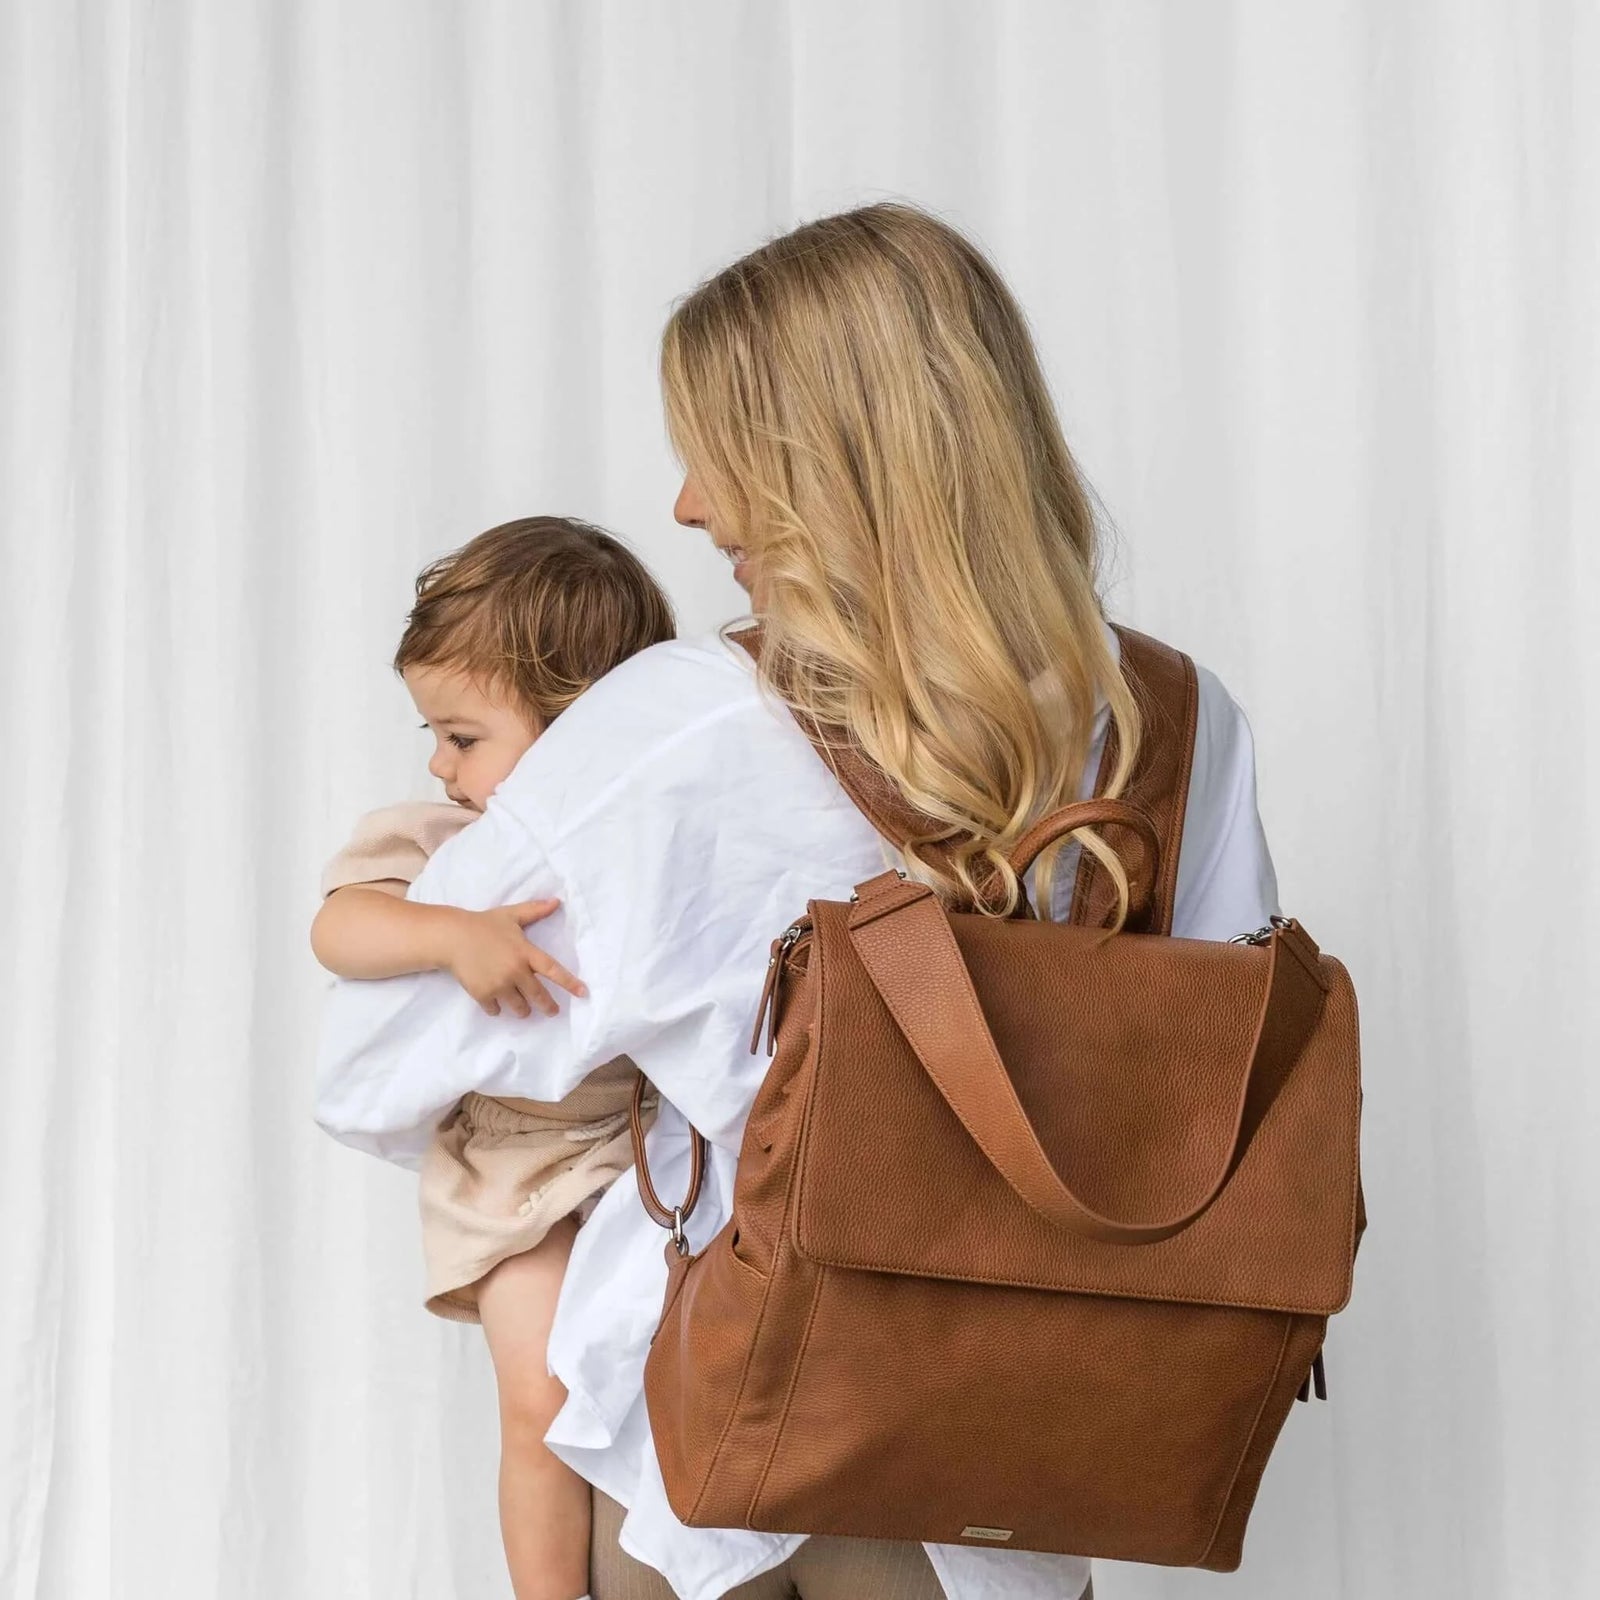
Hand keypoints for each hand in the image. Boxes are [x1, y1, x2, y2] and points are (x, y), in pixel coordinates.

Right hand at [440, 900, 586, 1018]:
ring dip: (523, 1010)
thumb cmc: (483, 924)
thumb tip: (557, 901)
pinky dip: (498, 1008)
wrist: (452, 937)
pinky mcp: (482, 994)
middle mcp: (515, 971)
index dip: (569, 983)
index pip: (553, 970)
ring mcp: (498, 984)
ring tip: (524, 1009)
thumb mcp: (511, 915)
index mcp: (525, 952)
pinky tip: (497, 1003)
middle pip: (539, 995)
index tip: (583, 993)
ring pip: (519, 1007)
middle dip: (548, 1006)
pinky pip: (496, 1009)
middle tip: (553, 1011)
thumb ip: (535, 910)